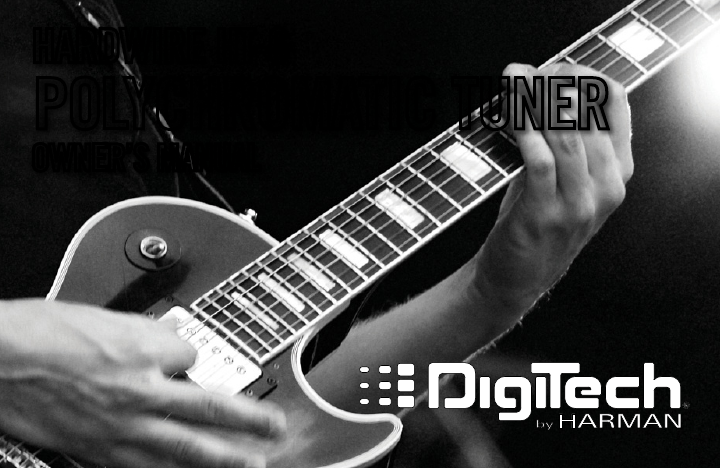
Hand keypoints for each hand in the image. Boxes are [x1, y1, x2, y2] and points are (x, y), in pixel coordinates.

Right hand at [0, 299, 284, 467]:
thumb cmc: (41, 333)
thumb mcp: (103, 317)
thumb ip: (147, 335)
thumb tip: (173, 346)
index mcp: (142, 351)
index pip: (190, 355)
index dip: (193, 357)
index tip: (189, 359)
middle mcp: (138, 392)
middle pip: (207, 410)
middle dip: (248, 421)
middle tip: (277, 429)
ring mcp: (120, 428)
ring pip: (183, 449)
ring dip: (223, 459)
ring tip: (252, 465)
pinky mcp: (97, 451)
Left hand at [473, 63, 632, 320]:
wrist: (515, 280)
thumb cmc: (536, 224)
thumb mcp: (566, 182)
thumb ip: (568, 143)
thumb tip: (545, 90)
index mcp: (617, 173)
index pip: (616, 106)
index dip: (583, 79)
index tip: (553, 68)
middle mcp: (606, 187)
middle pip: (588, 115)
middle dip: (553, 86)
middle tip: (523, 74)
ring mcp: (579, 203)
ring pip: (566, 135)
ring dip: (535, 104)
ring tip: (513, 86)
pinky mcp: (545, 213)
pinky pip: (540, 160)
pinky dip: (525, 133)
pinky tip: (511, 117)